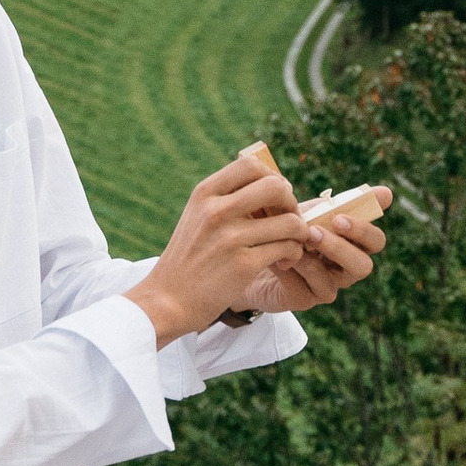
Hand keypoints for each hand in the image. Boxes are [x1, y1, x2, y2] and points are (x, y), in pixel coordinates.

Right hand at [125, 150, 311, 346]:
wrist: (167, 300)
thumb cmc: (189, 258)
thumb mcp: (197, 216)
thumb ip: (225, 198)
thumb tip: (271, 182)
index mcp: (204, 193)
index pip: (250, 164)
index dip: (272, 176)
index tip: (274, 196)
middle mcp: (216, 211)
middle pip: (276, 186)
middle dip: (290, 202)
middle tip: (287, 220)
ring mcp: (230, 238)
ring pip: (290, 221)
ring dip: (299, 233)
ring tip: (290, 244)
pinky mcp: (243, 265)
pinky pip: (287, 248)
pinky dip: (294, 254)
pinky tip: (283, 262)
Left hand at [236, 192, 386, 316]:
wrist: (251, 249)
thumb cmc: (287, 226)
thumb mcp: (308, 210)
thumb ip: (339, 202)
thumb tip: (388, 192)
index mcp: (352, 244)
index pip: (375, 241)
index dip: (365, 229)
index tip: (340, 216)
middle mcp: (345, 269)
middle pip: (364, 266)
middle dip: (341, 247)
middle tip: (317, 230)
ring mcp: (327, 286)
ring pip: (336, 281)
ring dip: (314, 258)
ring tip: (296, 240)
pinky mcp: (305, 299)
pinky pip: (305, 287)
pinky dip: (293, 267)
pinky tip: (279, 254)